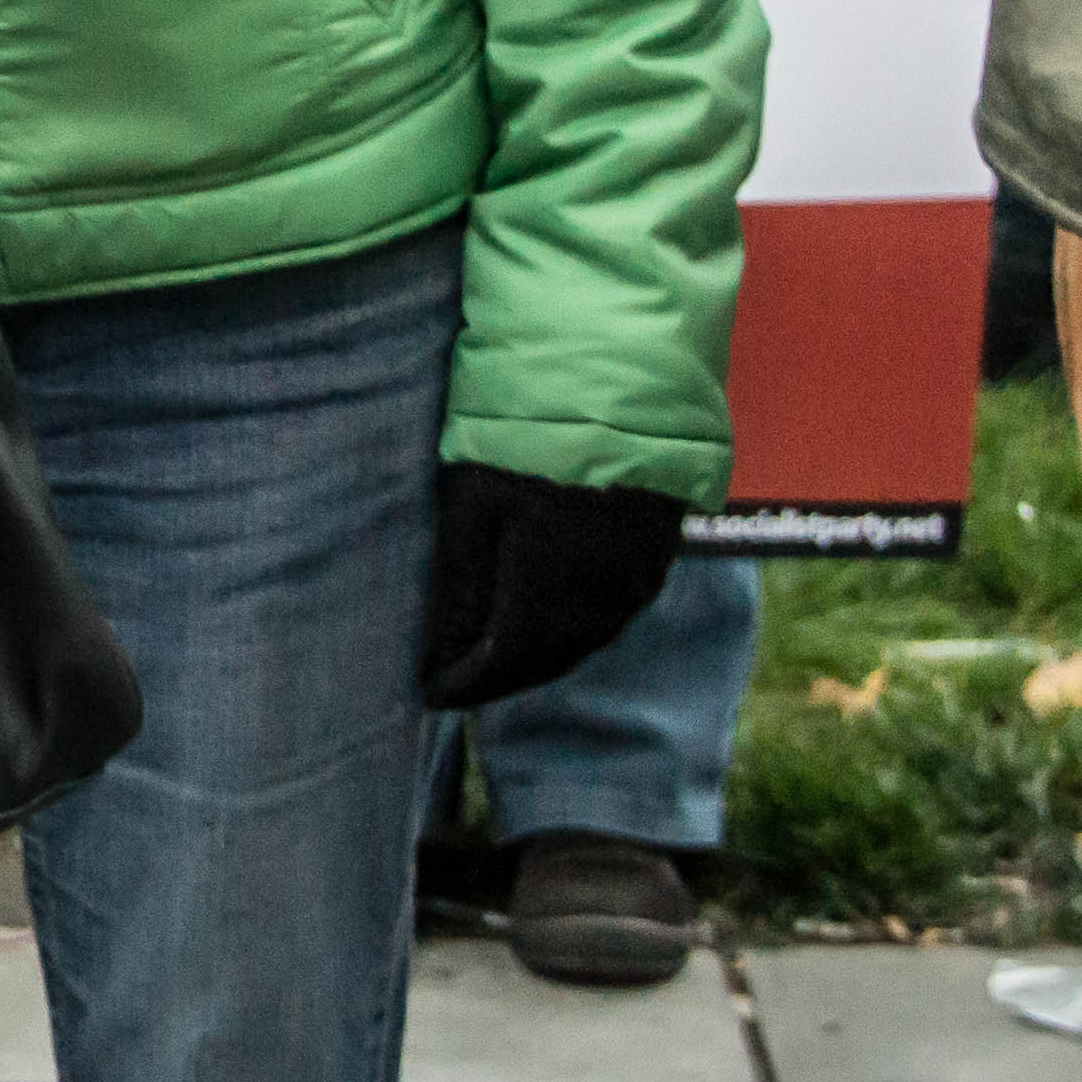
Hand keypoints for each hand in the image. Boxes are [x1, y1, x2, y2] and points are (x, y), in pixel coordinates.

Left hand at [418, 461, 690, 709]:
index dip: (463, 684)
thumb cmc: (526, 436)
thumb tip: (440, 654)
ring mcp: (635, 585)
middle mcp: (599, 604)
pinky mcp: (655, 562)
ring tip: (491, 657)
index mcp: (548, 595)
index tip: (427, 693)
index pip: (501, 665)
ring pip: (578, 644)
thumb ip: (460, 585)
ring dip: (535, 658)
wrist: (625, 389)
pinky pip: (606, 619)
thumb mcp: (472, 505)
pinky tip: (543, 624)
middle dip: (497, 678)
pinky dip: (568, 632)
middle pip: (542, 662)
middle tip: (455, 681)